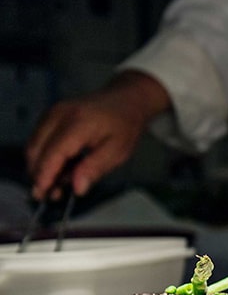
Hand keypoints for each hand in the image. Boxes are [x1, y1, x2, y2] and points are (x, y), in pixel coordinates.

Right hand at [25, 71, 170, 199]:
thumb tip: (77, 188)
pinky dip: (45, 156)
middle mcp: (59, 115)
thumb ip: (95, 168)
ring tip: (60, 184)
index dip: (45, 176)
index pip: (52, 154)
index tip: (43, 195)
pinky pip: (39, 140)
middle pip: (36, 151)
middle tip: (54, 194)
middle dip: (40, 175)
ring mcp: (52, 113)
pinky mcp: (50, 115)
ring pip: (33, 146)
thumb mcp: (118, 151)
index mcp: (78, 123)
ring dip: (41, 167)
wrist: (126, 99)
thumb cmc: (125, 125)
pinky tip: (62, 168)